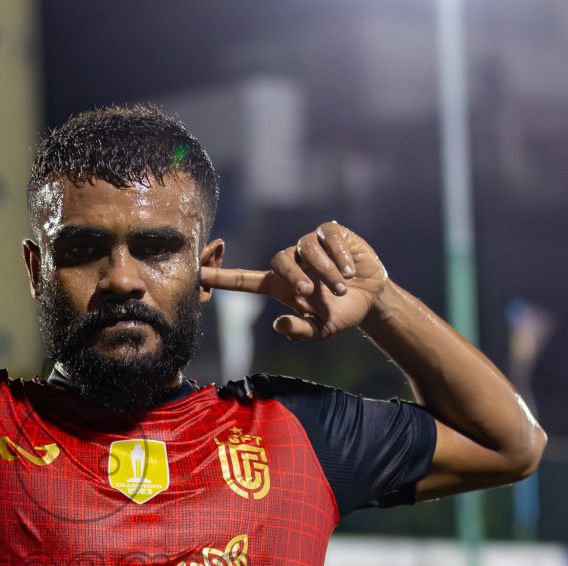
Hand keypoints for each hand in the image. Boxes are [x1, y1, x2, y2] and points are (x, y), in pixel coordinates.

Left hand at [200, 222, 388, 339]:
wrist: (373, 298)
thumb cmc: (342, 313)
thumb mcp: (323, 329)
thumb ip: (301, 330)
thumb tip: (279, 325)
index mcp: (280, 286)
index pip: (242, 280)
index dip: (219, 277)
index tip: (194, 273)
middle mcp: (291, 262)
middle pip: (277, 259)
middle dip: (294, 276)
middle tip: (310, 294)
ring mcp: (310, 245)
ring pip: (306, 249)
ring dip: (325, 272)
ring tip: (342, 288)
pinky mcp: (330, 232)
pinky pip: (327, 237)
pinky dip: (340, 256)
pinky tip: (351, 269)